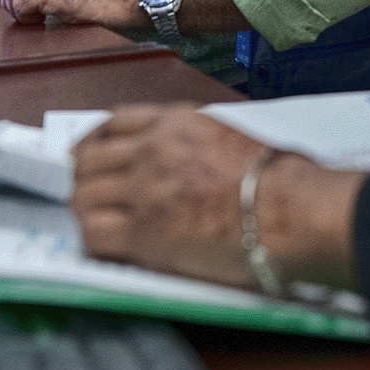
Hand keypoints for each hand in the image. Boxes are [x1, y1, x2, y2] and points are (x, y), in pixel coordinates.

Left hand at [71, 106, 267, 286]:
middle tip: (84, 197)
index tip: (84, 156)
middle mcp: (154, 149)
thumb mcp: (228, 135)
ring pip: (84, 195)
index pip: (113, 123)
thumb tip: (183, 160)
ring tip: (95, 225)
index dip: (91, 142)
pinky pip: (94, 234)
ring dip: (84, 211)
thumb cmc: (279, 180)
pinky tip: (104, 246)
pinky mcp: (145, 232)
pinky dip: (91, 240)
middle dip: (80, 179)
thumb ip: (193, 141)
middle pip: (89, 159)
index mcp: (176, 123)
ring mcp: (145, 190)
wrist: (290, 212)